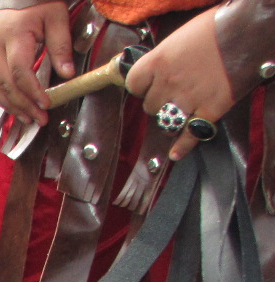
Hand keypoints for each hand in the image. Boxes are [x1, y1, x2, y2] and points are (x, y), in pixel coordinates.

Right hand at [0, 3, 75, 126]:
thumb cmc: (35, 1)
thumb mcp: (55, 17)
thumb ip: (61, 45)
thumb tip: (66, 73)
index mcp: (15, 35)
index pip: (20, 71)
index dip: (32, 91)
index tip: (45, 104)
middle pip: (6, 84)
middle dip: (23, 105)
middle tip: (38, 118)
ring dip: (10, 106)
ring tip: (26, 118)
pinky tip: (11, 106)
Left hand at [125, 8, 234, 161]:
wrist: (248, 30)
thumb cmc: (215, 27)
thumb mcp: (180, 37)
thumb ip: (165, 57)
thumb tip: (157, 68)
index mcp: (158, 61)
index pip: (134, 85)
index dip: (142, 86)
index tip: (149, 84)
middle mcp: (168, 83)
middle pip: (150, 106)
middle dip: (159, 102)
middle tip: (172, 94)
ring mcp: (188, 99)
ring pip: (166, 122)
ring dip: (170, 119)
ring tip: (180, 112)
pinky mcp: (209, 110)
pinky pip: (190, 135)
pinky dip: (182, 147)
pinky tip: (176, 154)